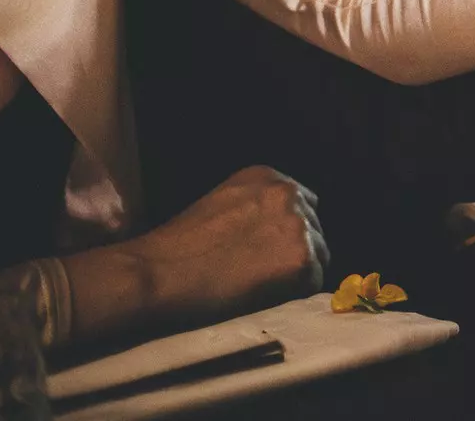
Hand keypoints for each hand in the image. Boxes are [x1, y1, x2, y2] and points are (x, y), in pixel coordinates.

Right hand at [66, 167, 326, 342]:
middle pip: (314, 229)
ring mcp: (298, 225)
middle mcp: (288, 193)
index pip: (302, 204)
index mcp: (268, 176)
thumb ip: (255, 208)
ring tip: (259, 287)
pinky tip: (263, 297)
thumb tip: (280, 231)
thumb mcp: (220, 205)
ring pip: (318, 255)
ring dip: (297, 273)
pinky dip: (295, 294)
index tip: (270, 252)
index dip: (287, 233)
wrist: (156, 274)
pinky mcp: (301, 259)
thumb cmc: (176, 248)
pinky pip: (314, 282)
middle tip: (264, 276)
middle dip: (296, 251)